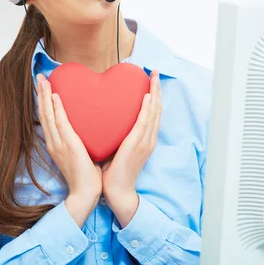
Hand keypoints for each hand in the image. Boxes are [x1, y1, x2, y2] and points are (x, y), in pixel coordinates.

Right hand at [36, 74, 101, 226]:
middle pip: (43, 114)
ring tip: (43, 81)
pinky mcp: (68, 146)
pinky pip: (61, 124)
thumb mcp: (80, 153)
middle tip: (40, 76)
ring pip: (48, 116)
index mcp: (55, 144)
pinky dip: (57, 109)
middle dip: (41, 94)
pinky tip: (55, 97)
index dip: (44, 102)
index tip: (44, 86)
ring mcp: (59, 144)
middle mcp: (53, 142)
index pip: (47, 119)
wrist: (86, 193)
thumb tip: (89, 126)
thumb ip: (80, 139)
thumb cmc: (87, 175)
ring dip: (45, 97)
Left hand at [101, 70, 161, 225]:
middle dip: (157, 89)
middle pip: (157, 109)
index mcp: (145, 139)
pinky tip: (147, 97)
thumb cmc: (115, 172)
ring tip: (153, 77)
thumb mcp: (118, 147)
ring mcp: (145, 142)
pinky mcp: (137, 146)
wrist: (117, 192)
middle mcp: (149, 139)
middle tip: (154, 72)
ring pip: (154, 113)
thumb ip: (117, 134)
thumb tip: (106, 119)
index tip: (150, 80)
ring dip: (155, 93)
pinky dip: (148, 110)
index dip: (153, 95)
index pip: (153, 113)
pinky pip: (144, 124)